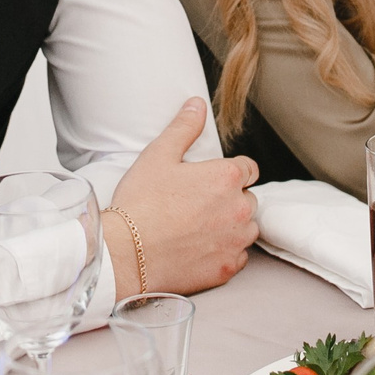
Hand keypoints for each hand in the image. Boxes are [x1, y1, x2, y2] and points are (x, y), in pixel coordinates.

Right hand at [107, 98, 258, 296]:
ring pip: (247, 229)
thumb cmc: (140, 204)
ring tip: (200, 227)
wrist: (125, 254)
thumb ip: (184, 127)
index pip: (248, 169)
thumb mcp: (158, 155)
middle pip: (249, 199)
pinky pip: (238, 257)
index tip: (212, 181)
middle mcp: (239, 209)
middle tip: (198, 205)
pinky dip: (225, 252)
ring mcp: (235, 241)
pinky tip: (200, 248)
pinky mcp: (227, 268)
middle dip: (230, 199)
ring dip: (232, 226)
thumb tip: (197, 105)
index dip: (231, 172)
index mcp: (226, 177)